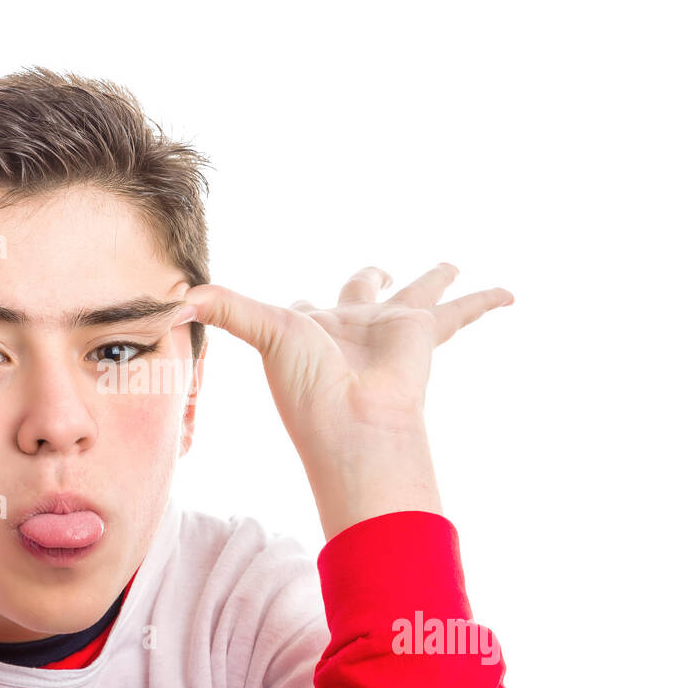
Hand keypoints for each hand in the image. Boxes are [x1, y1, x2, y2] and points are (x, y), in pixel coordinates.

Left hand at [180, 263, 512, 531]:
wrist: (357, 424)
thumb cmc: (309, 390)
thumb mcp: (265, 335)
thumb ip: (226, 310)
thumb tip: (177, 295)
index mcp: (311, 331)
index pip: (303, 309)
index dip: (296, 307)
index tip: (292, 308)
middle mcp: (353, 328)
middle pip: (363, 291)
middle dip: (370, 280)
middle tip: (379, 270)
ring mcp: (391, 330)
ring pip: (420, 292)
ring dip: (437, 277)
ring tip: (452, 263)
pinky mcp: (425, 332)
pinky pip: (461, 310)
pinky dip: (485, 301)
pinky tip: (510, 292)